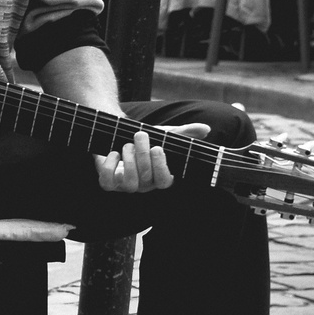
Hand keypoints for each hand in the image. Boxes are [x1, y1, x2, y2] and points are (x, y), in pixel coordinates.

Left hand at [93, 123, 210, 192]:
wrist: (117, 132)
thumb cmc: (144, 137)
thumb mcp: (164, 133)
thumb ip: (185, 132)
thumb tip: (205, 129)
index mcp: (159, 176)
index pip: (164, 182)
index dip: (161, 167)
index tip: (158, 147)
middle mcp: (144, 185)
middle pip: (146, 178)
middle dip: (143, 154)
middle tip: (140, 135)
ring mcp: (125, 185)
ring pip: (130, 184)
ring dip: (129, 160)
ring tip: (127, 144)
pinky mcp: (108, 181)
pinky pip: (107, 183)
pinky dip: (109, 167)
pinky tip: (113, 153)